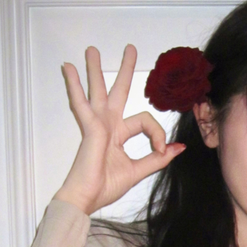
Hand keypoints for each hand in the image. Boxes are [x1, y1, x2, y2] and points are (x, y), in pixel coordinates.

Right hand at [54, 45, 184, 214]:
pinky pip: (81, 103)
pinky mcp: (89, 127)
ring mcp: (97, 124)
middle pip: (118, 91)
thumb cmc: (106, 186)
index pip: (145, 121)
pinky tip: (68, 67)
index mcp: (119, 134)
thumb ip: (157, 158)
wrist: (87, 198)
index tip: (161, 149)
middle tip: (130, 49)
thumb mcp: (139, 170)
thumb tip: (178, 147)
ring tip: (92, 49)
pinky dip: (74, 85)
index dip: (157, 133)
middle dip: (125, 70)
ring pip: (98, 90)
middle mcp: (108, 125)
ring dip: (95, 69)